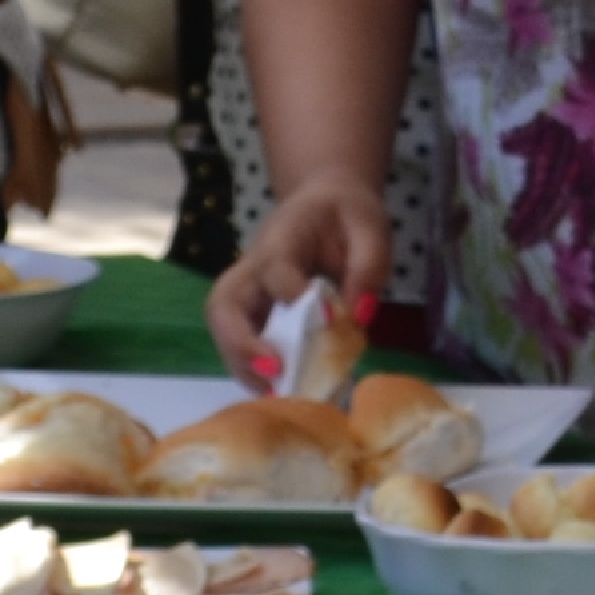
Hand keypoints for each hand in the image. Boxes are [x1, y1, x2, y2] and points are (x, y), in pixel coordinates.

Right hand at [209, 175, 391, 372]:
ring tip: (276, 392)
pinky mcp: (251, 308)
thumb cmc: (346, 214)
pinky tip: (279, 387)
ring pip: (223, 328)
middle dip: (242, 344)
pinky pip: (237, 339)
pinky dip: (251, 367)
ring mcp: (247, 288)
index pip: (277, 267)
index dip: (295, 295)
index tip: (330, 319)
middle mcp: (253, 264)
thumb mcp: (370, 228)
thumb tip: (358, 318)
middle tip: (276, 372)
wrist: (324, 201)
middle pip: (223, 304)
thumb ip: (368, 268)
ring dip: (242, 364)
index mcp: (284, 237)